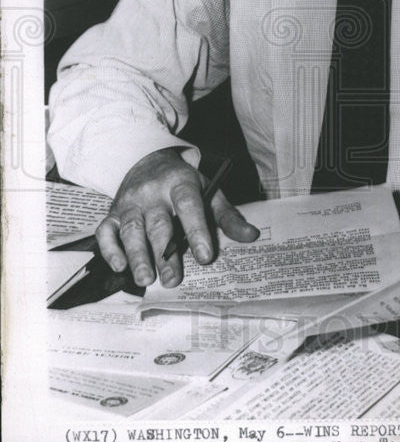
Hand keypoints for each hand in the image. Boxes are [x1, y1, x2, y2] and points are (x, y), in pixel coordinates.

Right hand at [95, 148, 258, 287]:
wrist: (149, 161)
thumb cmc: (184, 184)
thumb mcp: (209, 192)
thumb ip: (228, 216)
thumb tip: (251, 236)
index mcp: (181, 183)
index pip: (189, 205)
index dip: (197, 230)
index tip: (205, 257)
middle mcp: (152, 192)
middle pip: (158, 223)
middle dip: (165, 254)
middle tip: (173, 280)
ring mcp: (130, 202)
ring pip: (131, 229)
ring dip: (137, 255)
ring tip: (146, 280)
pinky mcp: (113, 212)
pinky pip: (106, 230)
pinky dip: (110, 249)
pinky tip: (120, 266)